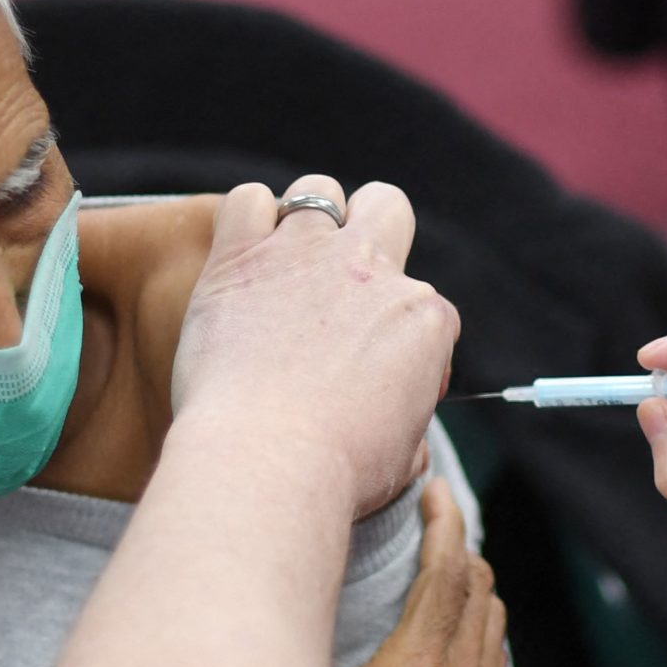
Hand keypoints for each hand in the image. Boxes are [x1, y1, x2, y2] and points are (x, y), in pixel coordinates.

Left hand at [170, 174, 456, 518]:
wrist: (267, 463)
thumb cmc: (337, 475)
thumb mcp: (404, 459)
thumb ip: (410, 423)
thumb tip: (404, 426)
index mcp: (424, 320)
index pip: (425, 307)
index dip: (401, 342)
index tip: (372, 381)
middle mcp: (372, 271)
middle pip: (386, 208)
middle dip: (371, 233)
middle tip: (340, 287)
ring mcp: (306, 255)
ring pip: (318, 192)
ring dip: (307, 221)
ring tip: (284, 269)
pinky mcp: (240, 257)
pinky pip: (246, 201)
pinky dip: (245, 224)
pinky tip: (240, 262)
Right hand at [334, 480, 508, 666]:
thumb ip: (332, 636)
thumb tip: (320, 573)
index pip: (449, 571)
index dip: (446, 520)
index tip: (435, 492)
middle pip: (479, 589)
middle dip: (457, 547)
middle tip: (429, 524)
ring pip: (493, 626)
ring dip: (470, 590)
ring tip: (435, 569)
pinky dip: (476, 635)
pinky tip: (445, 629)